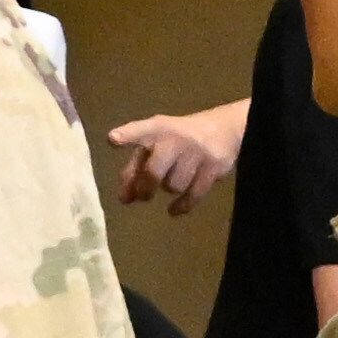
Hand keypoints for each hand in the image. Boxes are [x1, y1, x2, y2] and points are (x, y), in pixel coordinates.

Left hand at [103, 104, 243, 211]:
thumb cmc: (179, 139)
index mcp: (158, 128)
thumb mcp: (156, 144)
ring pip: (173, 186)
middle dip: (146, 188)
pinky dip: (182, 206)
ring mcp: (197, 152)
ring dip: (169, 189)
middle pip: (154, 172)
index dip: (127, 135)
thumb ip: (136, 169)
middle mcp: (176, 138)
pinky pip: (193, 195)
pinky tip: (174, 209)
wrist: (225, 128)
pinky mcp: (213, 167)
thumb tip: (124, 199)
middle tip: (144, 195)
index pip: (141, 130)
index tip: (112, 139)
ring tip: (173, 180)